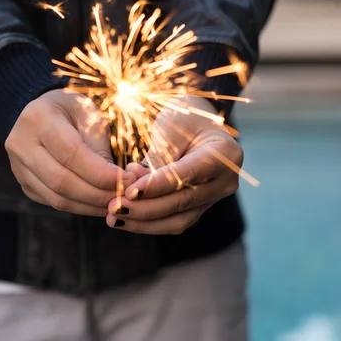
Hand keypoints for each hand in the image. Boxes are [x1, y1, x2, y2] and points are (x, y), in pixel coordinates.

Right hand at [5, 89, 135, 215]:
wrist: (45, 112)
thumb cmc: (74, 111)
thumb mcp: (91, 116)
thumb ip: (100, 148)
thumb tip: (118, 183)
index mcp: (39, 118)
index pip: (72, 154)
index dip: (101, 173)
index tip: (128, 181)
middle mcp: (21, 144)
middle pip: (62, 181)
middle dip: (98, 194)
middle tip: (125, 196)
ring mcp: (18, 167)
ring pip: (57, 198)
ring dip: (91, 206)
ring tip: (116, 203)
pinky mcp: (25, 184)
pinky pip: (53, 202)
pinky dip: (80, 207)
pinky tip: (99, 203)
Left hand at [105, 96, 242, 233]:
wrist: (198, 123)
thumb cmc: (183, 117)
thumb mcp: (170, 129)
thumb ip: (157, 160)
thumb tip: (134, 191)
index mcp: (225, 154)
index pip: (188, 174)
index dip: (158, 185)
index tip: (129, 191)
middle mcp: (226, 180)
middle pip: (183, 201)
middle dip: (146, 208)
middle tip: (114, 207)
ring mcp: (214, 197)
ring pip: (179, 220)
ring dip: (144, 222)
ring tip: (114, 217)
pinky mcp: (199, 208)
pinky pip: (174, 222)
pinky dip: (148, 223)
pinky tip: (124, 218)